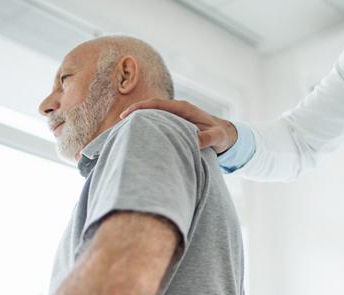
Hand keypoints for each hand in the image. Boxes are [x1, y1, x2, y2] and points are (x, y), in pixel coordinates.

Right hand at [120, 99, 238, 153]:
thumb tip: (194, 140)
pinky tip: (135, 140)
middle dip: (133, 115)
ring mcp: (174, 118)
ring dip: (137, 124)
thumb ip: (208, 138)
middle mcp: (176, 111)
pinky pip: (155, 126)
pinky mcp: (173, 127)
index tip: (126, 115)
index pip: (157, 104)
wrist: (227, 136)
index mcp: (183, 109)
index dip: (140, 108)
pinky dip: (145, 130)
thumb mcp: (218, 137)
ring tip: (119, 134)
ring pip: (151, 118)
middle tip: (116, 126)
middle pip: (149, 109)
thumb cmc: (222, 135)